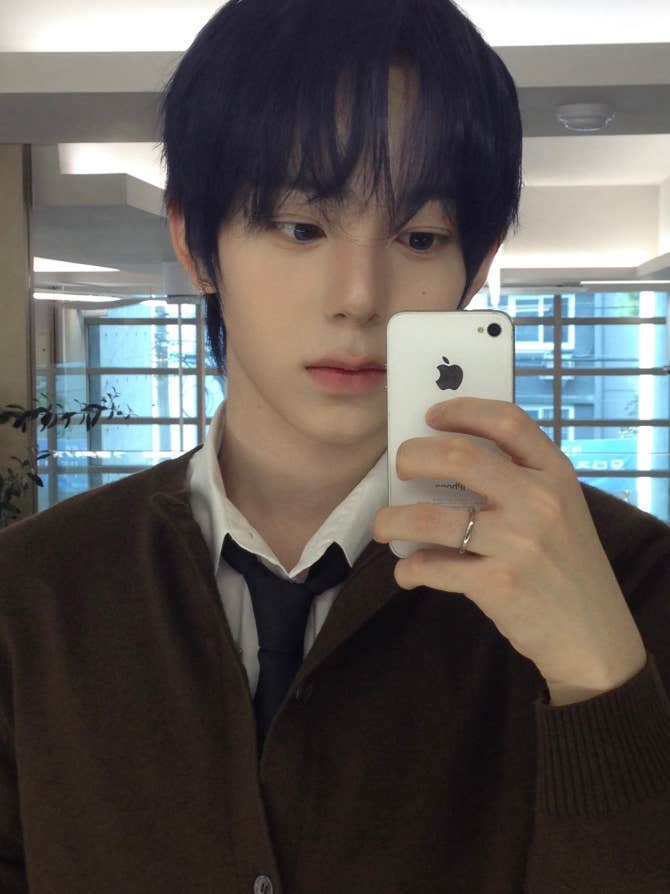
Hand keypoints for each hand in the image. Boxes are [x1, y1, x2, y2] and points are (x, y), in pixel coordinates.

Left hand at [371, 397, 646, 704]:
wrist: (593, 637)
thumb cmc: (566, 566)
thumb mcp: (561, 510)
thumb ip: (520, 480)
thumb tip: (443, 458)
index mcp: (556, 474)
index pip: (507, 421)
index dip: (462, 410)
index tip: (431, 416)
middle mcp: (539, 501)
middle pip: (459, 457)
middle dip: (412, 458)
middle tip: (399, 469)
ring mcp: (519, 543)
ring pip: (429, 518)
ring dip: (392, 521)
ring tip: (384, 526)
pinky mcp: (498, 584)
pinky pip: (433, 567)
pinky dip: (410, 569)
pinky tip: (408, 572)